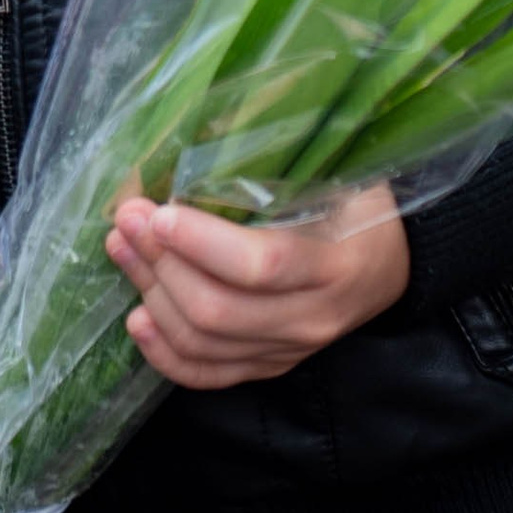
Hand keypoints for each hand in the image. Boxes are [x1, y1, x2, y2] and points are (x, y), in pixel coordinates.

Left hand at [106, 185, 409, 389]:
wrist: (390, 264)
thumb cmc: (358, 204)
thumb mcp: (337, 174)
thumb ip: (278, 167)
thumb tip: (195, 136)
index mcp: (333, 264)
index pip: (261, 265)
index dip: (201, 243)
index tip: (159, 212)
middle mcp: (311, 318)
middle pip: (218, 309)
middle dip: (159, 263)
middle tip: (127, 219)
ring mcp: (289, 350)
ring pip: (204, 342)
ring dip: (151, 294)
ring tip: (122, 249)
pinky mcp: (270, 366)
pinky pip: (208, 376)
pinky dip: (164, 352)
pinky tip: (137, 318)